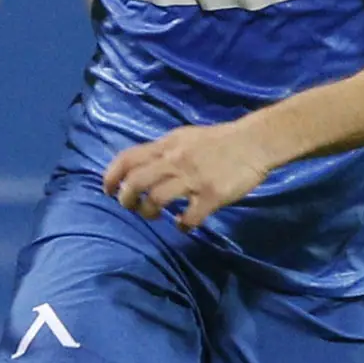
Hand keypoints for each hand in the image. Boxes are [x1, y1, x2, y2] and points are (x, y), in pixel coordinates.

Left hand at [102, 121, 271, 231]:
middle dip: (126, 199)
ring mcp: (193, 179)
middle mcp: (175, 161)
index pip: (128, 158)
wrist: (255, 142)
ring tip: (156, 215)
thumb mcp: (186, 137)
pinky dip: (182, 225)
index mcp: (167, 145)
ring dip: (149, 212)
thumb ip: (165, 151)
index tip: (108, 190)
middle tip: (132, 207)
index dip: (111, 176)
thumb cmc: (220, 140)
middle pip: (136, 182)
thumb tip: (143, 165)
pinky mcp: (211, 195)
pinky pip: (189, 217)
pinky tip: (183, 224)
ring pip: (156, 199)